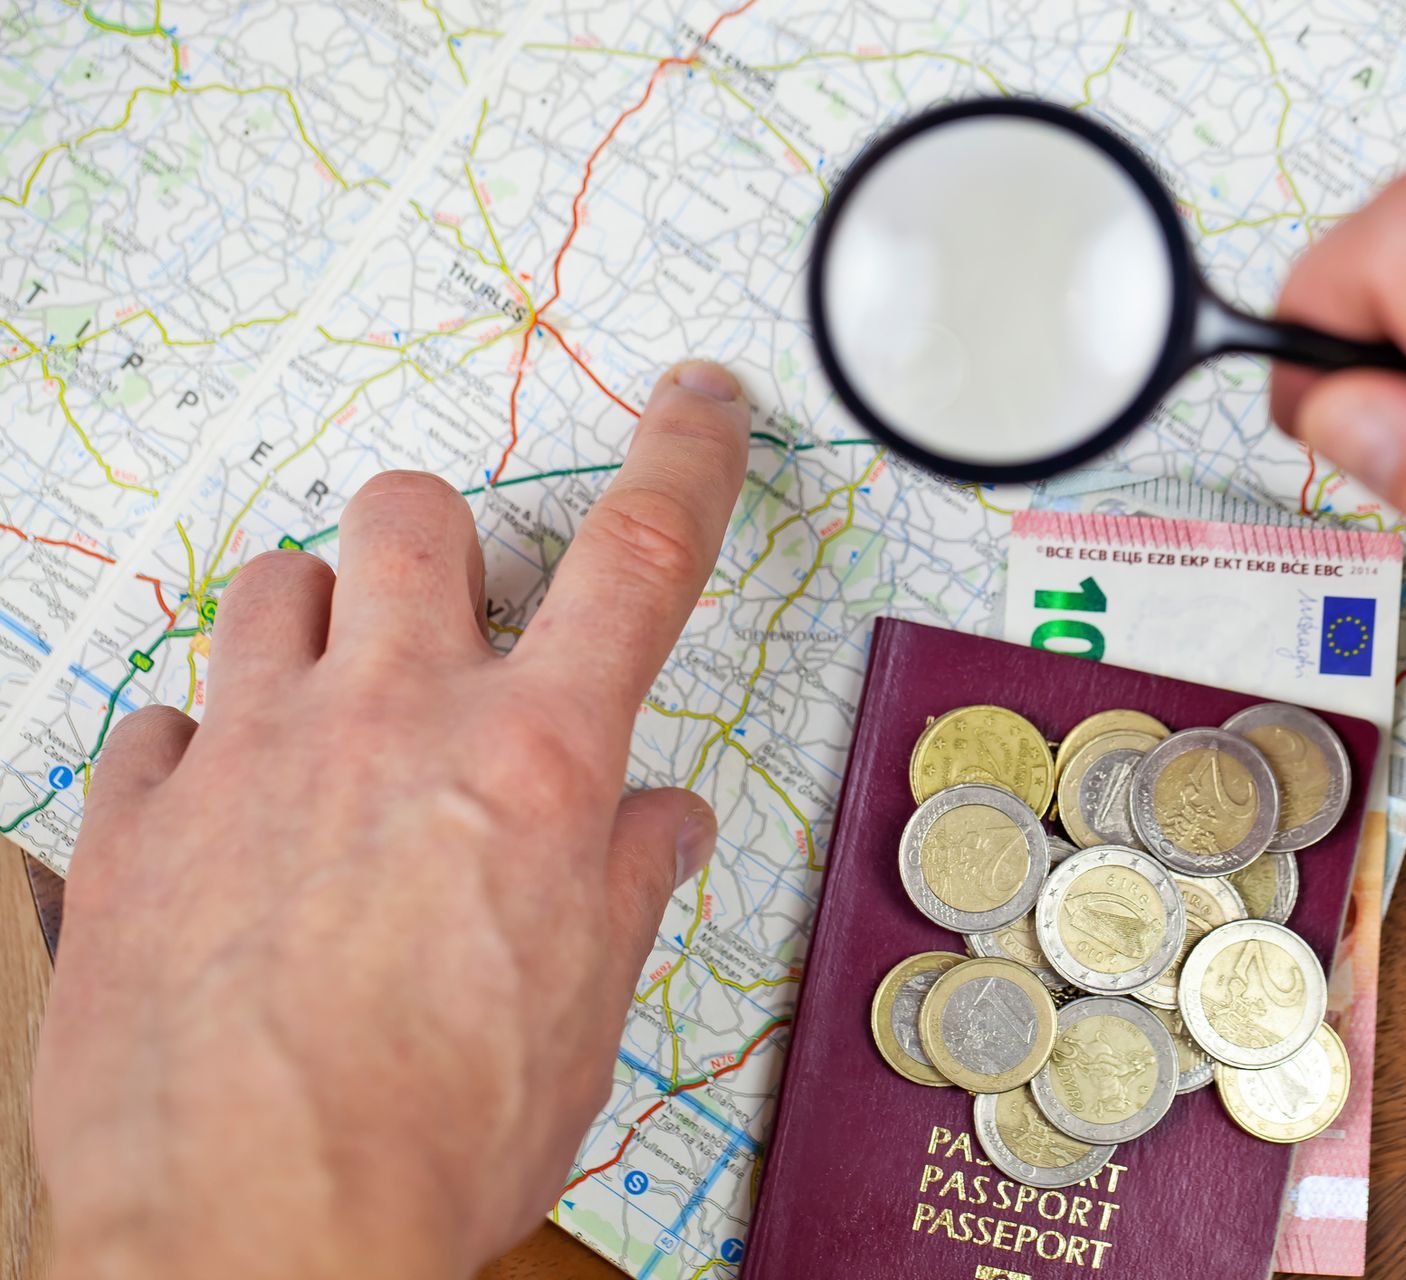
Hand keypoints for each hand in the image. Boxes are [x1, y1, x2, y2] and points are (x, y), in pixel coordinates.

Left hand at [33, 363, 749, 1278]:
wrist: (252, 1244)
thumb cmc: (432, 1145)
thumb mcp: (583, 1018)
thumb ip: (623, 883)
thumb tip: (658, 822)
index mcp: (533, 765)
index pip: (640, 556)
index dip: (685, 457)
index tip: (698, 406)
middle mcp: (390, 723)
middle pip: (414, 514)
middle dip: (440, 541)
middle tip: (451, 613)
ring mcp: (251, 757)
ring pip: (273, 584)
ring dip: (318, 621)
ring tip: (334, 706)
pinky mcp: (139, 821)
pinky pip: (159, 719)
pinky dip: (202, 746)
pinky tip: (229, 817)